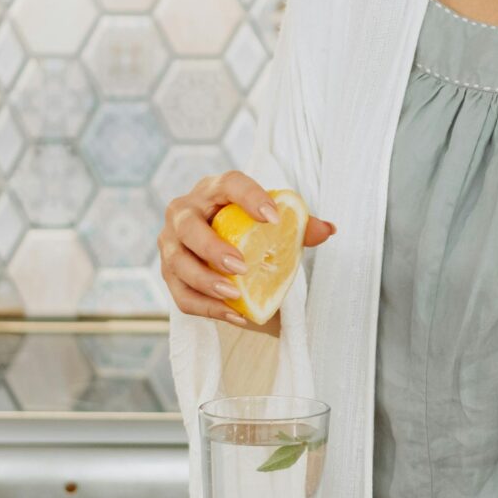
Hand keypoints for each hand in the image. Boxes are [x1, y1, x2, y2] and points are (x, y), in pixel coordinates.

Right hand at [157, 169, 334, 324]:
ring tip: (235, 295)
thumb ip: (299, 225)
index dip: (250, 198)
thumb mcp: (272, 223)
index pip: (230, 183)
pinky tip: (234, 314)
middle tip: (242, 266)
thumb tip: (328, 230)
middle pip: (188, 226)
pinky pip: (181, 294)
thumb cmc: (250, 227)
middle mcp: (184, 211)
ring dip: (205, 281)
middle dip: (212, 248)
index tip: (274, 218)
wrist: (222, 247)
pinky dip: (206, 308)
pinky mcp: (169, 274)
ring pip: (177, 263)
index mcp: (214, 189)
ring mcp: (170, 243)